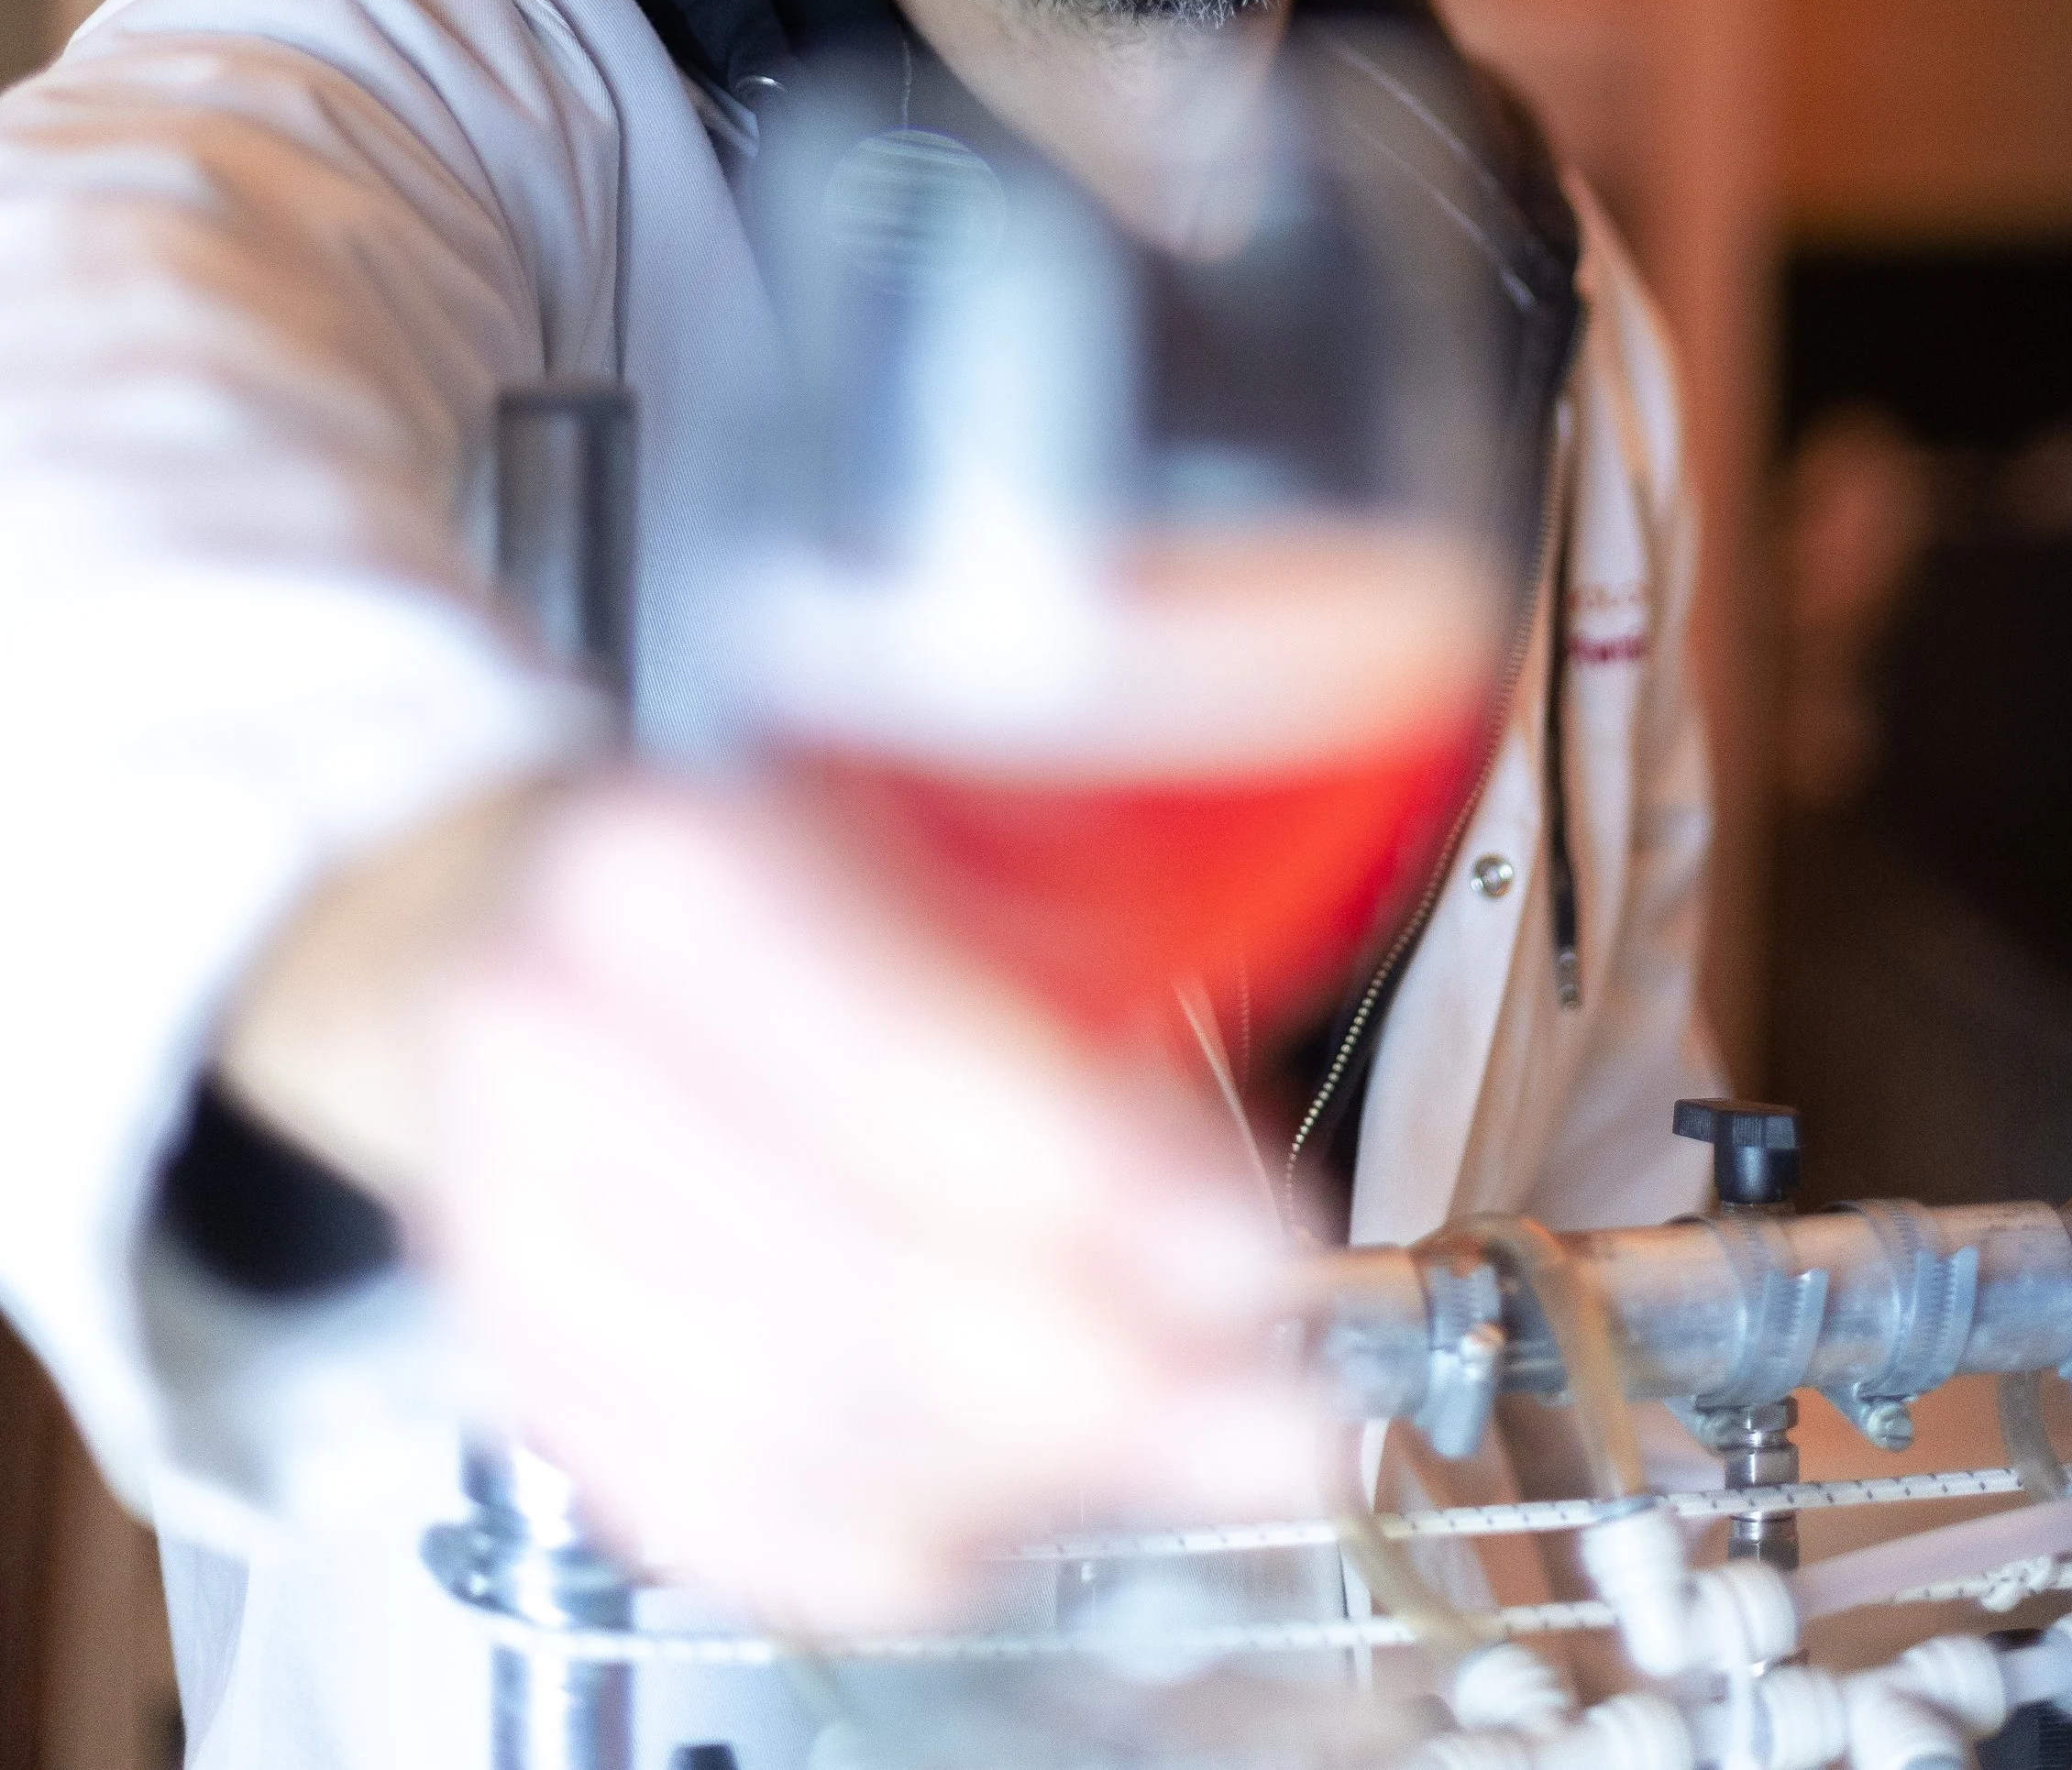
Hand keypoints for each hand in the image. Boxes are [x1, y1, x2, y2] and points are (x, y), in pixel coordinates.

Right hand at [219, 775, 1320, 1629]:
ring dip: (1042, 1474)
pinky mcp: (529, 1380)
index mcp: (669, 876)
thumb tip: (1232, 1181)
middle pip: (861, 1284)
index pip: (909, 1073)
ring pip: (808, 1426)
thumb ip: (1066, 985)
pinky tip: (1040, 1500)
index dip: (1106, 1193)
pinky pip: (737, 1518)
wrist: (493, 930)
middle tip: (1284, 1411)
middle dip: (1112, 1378)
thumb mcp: (905, 832)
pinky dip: (912, 1532)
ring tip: (1207, 1455)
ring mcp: (514, 1240)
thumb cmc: (744, 882)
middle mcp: (556, 1056)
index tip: (1264, 1256)